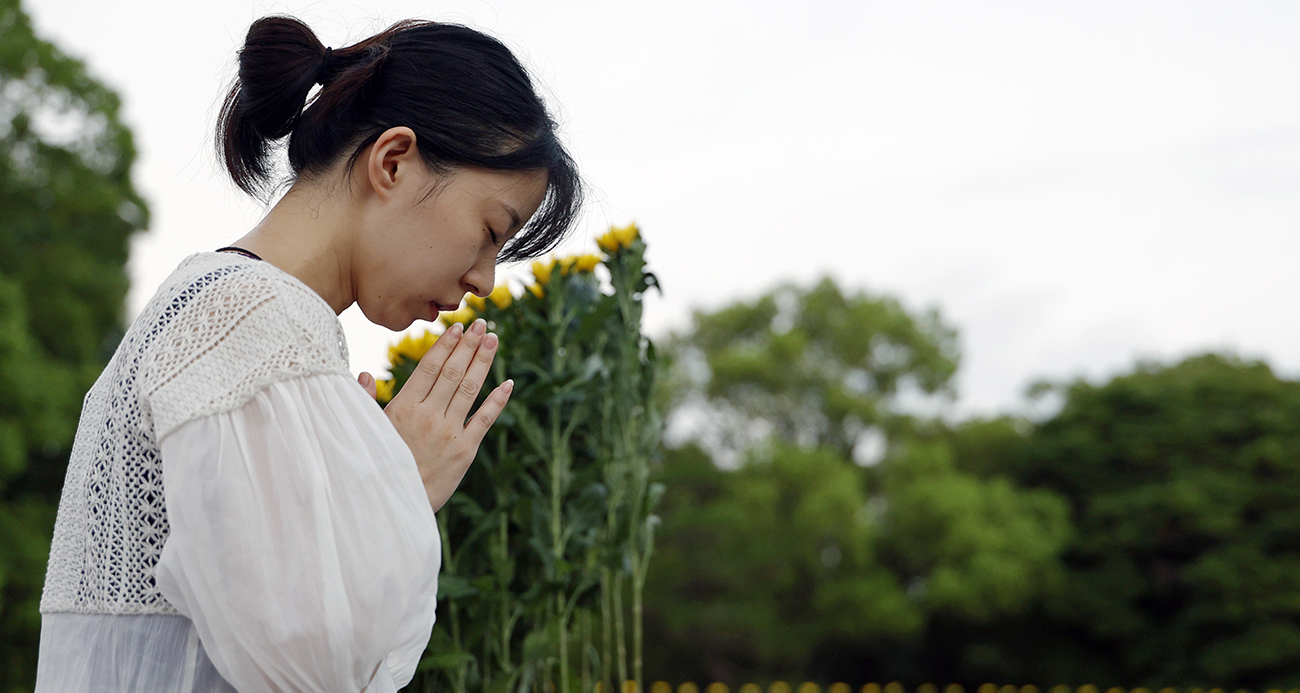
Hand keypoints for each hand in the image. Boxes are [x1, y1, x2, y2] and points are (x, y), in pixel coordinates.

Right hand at [376, 319, 512, 510]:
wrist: (393, 506)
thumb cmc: (378, 466)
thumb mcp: (367, 432)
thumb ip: (365, 402)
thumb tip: (362, 375)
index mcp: (403, 408)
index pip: (428, 368)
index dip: (445, 345)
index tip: (457, 328)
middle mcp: (428, 416)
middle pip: (452, 372)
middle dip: (468, 345)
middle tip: (482, 324)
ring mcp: (449, 433)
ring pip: (469, 389)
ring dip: (483, 362)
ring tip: (493, 340)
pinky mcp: (464, 451)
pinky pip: (484, 420)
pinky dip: (498, 401)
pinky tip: (508, 384)